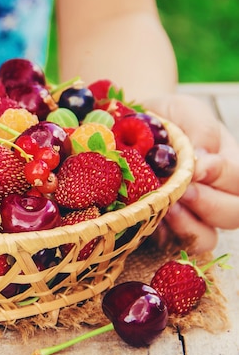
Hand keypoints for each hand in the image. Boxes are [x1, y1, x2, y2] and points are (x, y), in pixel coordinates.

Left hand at [144, 94, 238, 252]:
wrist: (126, 128)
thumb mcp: (183, 110)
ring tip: (166, 208)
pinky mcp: (163, 228)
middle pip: (232, 215)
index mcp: (227, 165)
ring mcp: (191, 215)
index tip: (197, 167)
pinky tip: (148, 219)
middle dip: (209, 205)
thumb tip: (203, 159)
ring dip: (188, 226)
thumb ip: (198, 127)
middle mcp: (215, 194)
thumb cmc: (163, 118)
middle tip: (182, 191)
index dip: (222, 177)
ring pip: (206, 238)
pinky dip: (162, 236)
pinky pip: (171, 244)